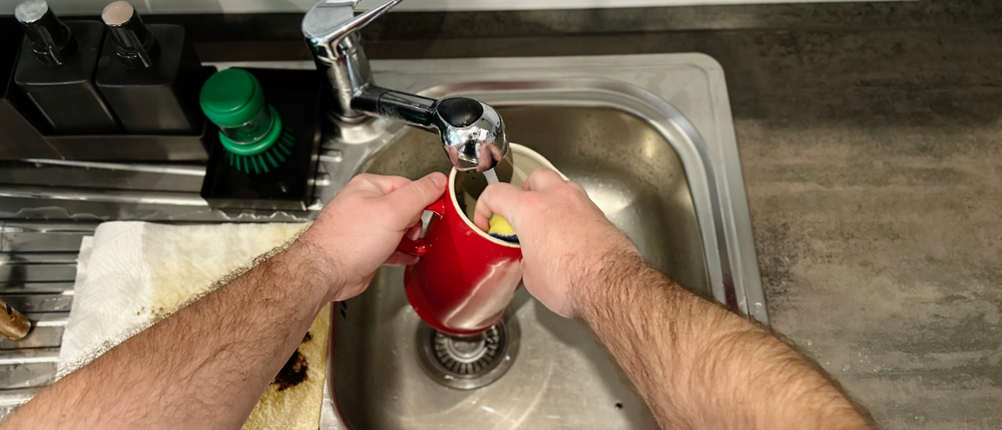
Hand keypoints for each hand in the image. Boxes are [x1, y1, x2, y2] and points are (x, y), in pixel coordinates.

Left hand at [300, 172, 446, 301]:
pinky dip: (403, 251)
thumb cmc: (347, 241)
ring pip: (399, 229)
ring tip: (417, 246)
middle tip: (416, 231)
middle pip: (405, 208)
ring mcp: (366, 227)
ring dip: (411, 239)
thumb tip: (438, 180)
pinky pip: (391, 246)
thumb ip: (419, 194)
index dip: (425, 199)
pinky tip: (410, 256)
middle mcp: (366, 204)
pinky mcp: (366, 248)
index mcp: (370, 187)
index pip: (409, 185)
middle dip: (416, 222)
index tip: (437, 210)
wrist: (325, 272)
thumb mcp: (393, 211)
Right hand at [473, 168, 638, 316]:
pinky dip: (571, 215)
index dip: (485, 207)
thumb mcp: (531, 276)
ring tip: (546, 223)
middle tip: (520, 212)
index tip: (486, 220)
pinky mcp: (601, 216)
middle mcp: (557, 198)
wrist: (611, 286)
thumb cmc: (570, 280)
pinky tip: (568, 236)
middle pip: (535, 178)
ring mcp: (582, 203)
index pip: (497, 194)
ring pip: (562, 188)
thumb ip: (526, 258)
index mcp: (530, 209)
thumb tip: (531, 260)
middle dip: (524, 191)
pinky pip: (580, 206)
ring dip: (551, 200)